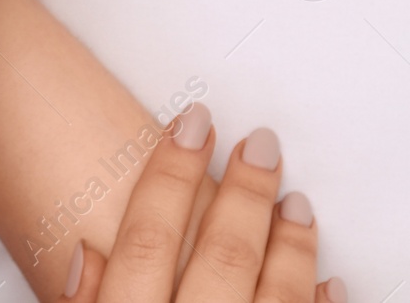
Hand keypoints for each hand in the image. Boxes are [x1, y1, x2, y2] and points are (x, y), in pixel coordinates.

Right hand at [57, 103, 346, 302]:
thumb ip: (82, 302)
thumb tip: (81, 252)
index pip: (148, 239)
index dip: (171, 173)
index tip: (191, 125)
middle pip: (223, 256)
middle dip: (245, 192)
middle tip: (261, 145)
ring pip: (277, 296)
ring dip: (290, 243)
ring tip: (296, 202)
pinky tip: (328, 279)